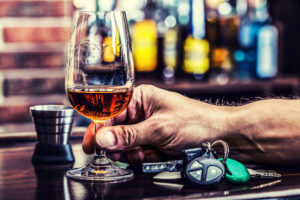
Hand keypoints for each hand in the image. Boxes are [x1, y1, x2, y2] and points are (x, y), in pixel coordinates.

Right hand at [82, 85, 227, 163]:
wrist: (219, 137)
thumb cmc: (195, 122)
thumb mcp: (160, 128)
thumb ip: (129, 135)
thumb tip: (103, 138)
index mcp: (140, 98)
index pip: (110, 112)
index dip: (100, 128)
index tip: (92, 144)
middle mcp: (140, 111)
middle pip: (115, 130)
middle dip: (118, 144)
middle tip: (121, 153)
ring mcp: (146, 127)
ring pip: (124, 143)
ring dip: (132, 152)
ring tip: (145, 153)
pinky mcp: (152, 140)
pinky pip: (136, 151)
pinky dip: (141, 157)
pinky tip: (153, 155)